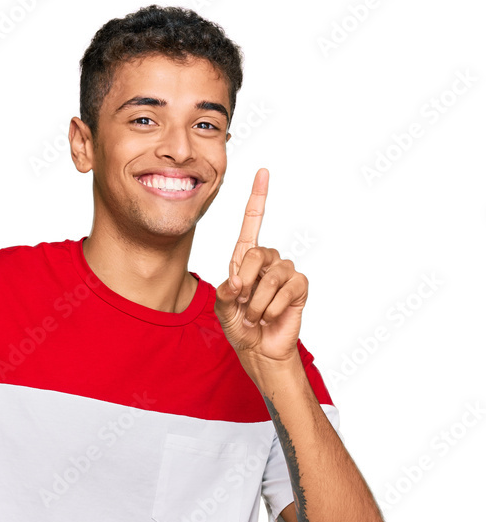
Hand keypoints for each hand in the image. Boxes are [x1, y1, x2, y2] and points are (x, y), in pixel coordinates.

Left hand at [214, 168, 307, 364]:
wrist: (257, 349)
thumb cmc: (239, 325)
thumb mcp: (222, 307)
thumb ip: (225, 290)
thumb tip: (238, 281)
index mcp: (246, 258)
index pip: (252, 224)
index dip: (257, 198)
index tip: (262, 172)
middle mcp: (268, 260)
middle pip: (255, 254)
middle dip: (244, 283)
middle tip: (242, 304)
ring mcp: (286, 272)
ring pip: (270, 278)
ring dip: (257, 304)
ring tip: (255, 316)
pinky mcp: (300, 286)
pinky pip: (286, 291)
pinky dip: (272, 309)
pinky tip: (270, 317)